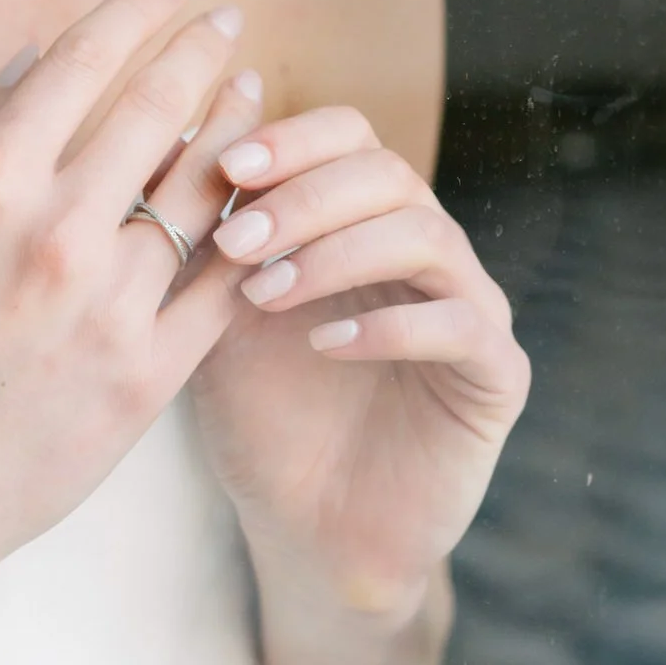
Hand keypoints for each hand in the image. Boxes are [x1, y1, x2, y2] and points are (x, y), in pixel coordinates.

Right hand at [0, 0, 263, 629]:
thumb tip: (28, 58)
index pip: (83, 64)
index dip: (139, 11)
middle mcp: (57, 234)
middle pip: (159, 112)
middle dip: (203, 52)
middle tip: (232, 23)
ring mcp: (110, 307)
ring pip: (205, 192)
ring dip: (237, 132)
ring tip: (255, 96)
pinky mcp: (150, 374)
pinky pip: (223, 286)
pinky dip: (250, 233)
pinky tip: (264, 201)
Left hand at [190, 108, 530, 614]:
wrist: (308, 530)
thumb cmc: (261, 414)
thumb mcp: (213, 315)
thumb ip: (203, 234)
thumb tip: (168, 133)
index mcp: (364, 219)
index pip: (349, 134)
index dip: (292, 140)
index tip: (227, 169)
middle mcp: (426, 249)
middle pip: (387, 172)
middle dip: (304, 199)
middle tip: (235, 244)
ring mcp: (470, 307)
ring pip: (426, 234)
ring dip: (337, 253)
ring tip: (264, 294)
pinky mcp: (497, 375)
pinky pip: (462, 323)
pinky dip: (391, 325)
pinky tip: (325, 345)